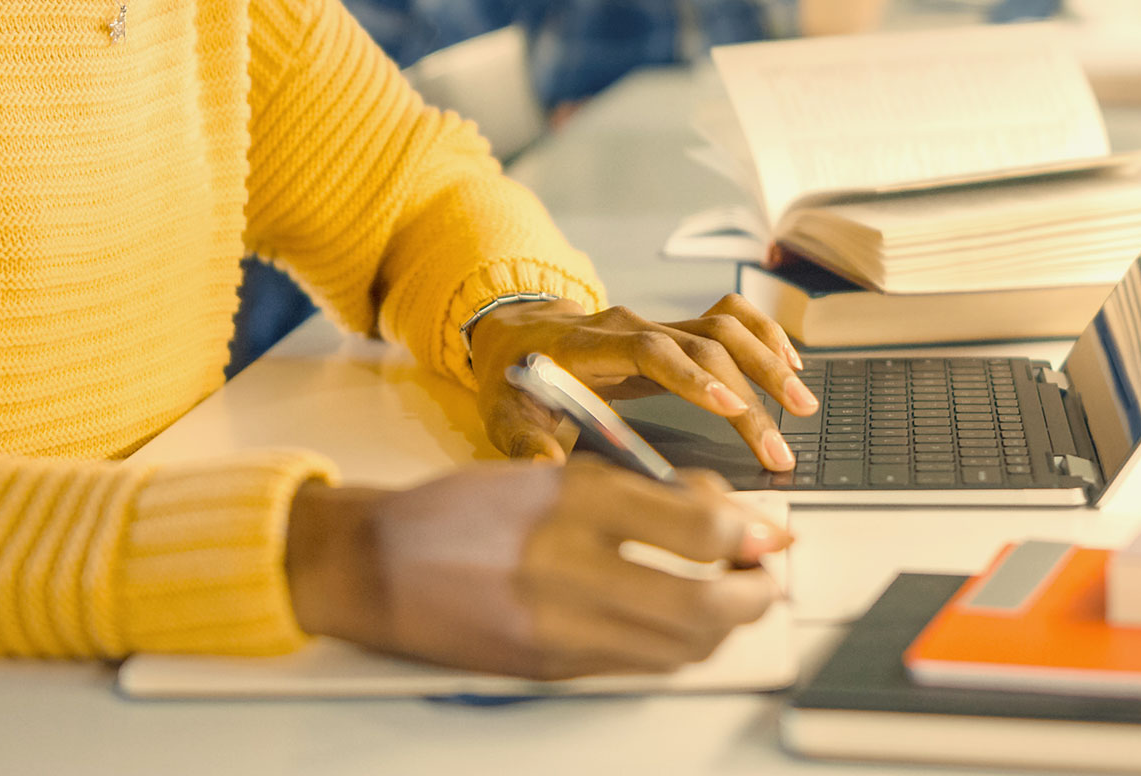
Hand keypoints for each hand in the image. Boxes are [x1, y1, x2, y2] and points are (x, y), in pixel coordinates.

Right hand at [285, 457, 785, 677]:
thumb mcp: (553, 472)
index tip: (766, 530)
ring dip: (724, 627)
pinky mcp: (551, 667)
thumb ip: (639, 486)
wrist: (374, 566)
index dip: (748, 531)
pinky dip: (677, 646)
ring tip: (732, 600)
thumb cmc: (459, 511)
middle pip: (703, 601)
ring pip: (681, 645)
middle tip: (765, 576)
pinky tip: (682, 624)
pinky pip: (640, 666)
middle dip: (753, 594)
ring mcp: (559, 627)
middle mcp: (569, 566)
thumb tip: (721, 508)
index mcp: (572, 499)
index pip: (696, 523)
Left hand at [467, 294, 816, 470]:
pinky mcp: (674, 331)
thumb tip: (548, 468)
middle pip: (701, 343)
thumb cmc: (516, 382)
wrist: (517, 336)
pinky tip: (789, 366)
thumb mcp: (504, 415)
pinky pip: (728, 318)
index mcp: (587, 347)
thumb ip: (524, 442)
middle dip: (747, 392)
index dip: (691, 376)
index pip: (648, 350)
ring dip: (767, 362)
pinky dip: (762, 336)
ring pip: (723, 327)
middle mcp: (630, 327)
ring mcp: (656, 324)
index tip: (730, 406)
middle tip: (778, 446)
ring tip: (801, 405)